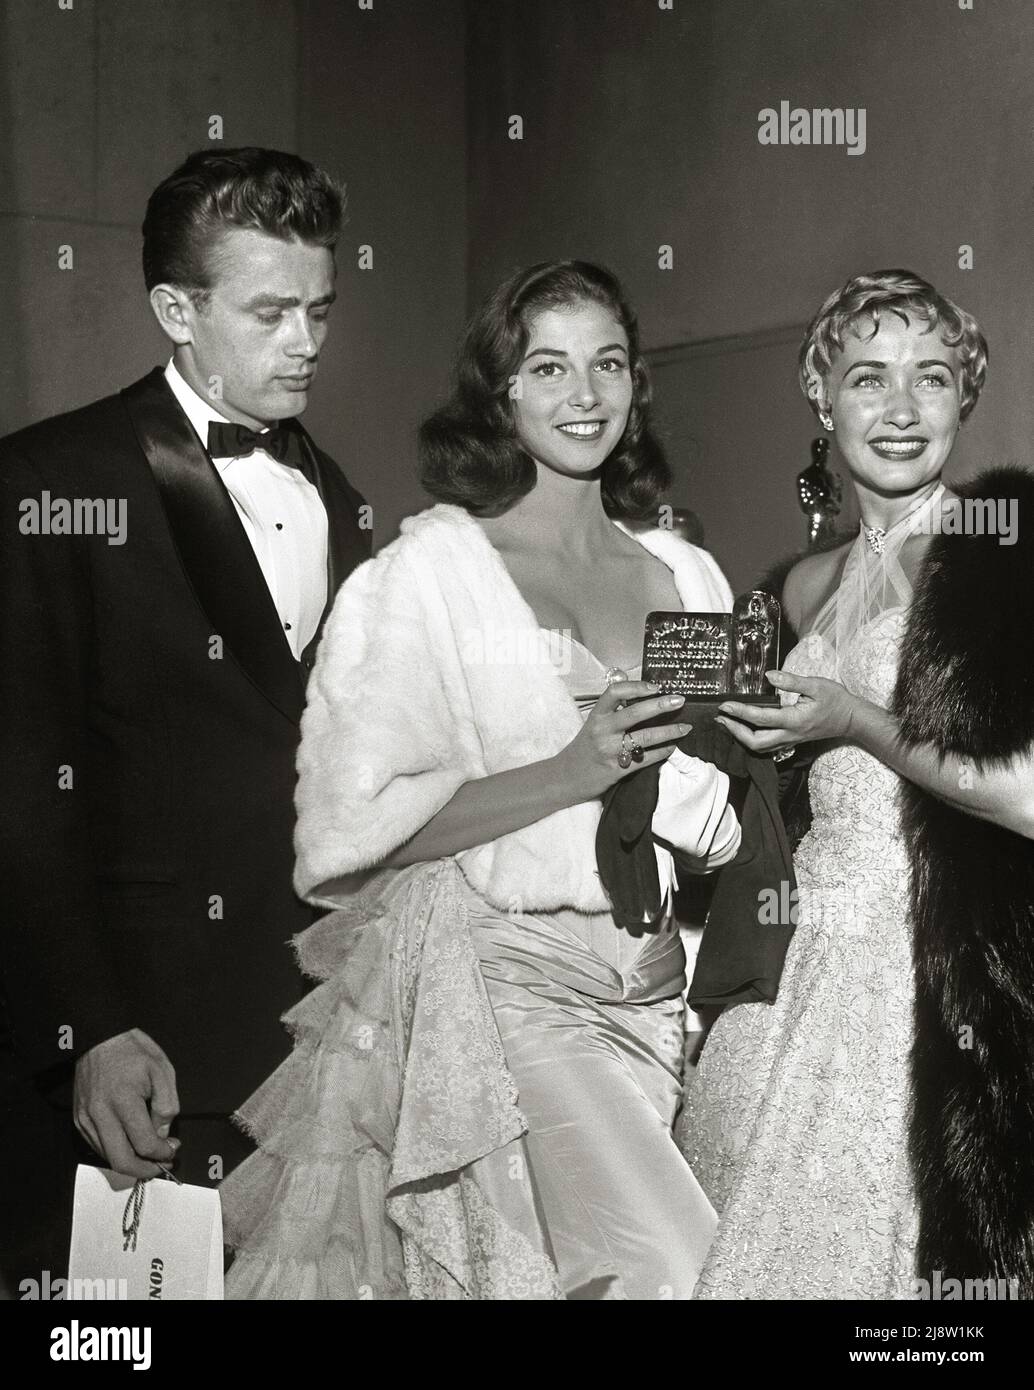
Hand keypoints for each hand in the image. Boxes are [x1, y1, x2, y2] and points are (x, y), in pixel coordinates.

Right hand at [73, 1028, 180, 1178]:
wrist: (99, 1038)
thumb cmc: (134, 1051)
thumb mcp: (162, 1070)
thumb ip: (166, 1106)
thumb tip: (162, 1134)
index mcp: (123, 1100)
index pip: (144, 1143)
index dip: (163, 1153)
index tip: (173, 1149)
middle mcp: (100, 1114)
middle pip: (121, 1160)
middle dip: (145, 1170)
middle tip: (161, 1164)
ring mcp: (85, 1119)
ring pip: (107, 1157)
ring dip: (130, 1162)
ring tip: (149, 1155)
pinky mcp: (78, 1119)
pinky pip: (97, 1146)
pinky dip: (115, 1151)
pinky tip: (130, 1142)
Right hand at [555, 680, 691, 799]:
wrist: (567, 778)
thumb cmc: (585, 748)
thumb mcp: (593, 724)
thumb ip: (613, 711)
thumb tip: (643, 695)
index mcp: (596, 716)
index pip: (615, 692)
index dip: (636, 687)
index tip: (655, 687)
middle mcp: (602, 730)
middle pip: (635, 713)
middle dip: (661, 705)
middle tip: (679, 701)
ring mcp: (610, 750)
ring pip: (645, 737)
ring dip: (669, 732)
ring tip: (685, 728)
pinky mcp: (617, 769)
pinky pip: (646, 758)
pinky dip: (662, 752)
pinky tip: (672, 747)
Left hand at [714, 669, 861, 754]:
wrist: (852, 719)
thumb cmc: (836, 700)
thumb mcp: (816, 685)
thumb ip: (792, 681)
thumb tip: (769, 675)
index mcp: (794, 720)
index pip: (760, 718)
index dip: (739, 712)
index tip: (724, 705)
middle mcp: (790, 734)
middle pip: (755, 742)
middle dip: (734, 731)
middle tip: (721, 718)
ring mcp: (791, 740)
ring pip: (760, 747)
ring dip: (741, 737)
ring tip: (728, 724)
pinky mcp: (792, 740)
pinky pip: (768, 746)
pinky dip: (752, 740)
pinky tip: (745, 729)